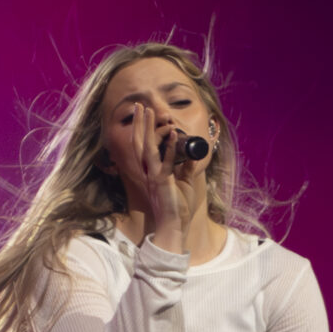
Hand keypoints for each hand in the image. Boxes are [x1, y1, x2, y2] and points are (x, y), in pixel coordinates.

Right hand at [130, 104, 199, 246]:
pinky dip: (169, 147)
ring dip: (149, 129)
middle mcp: (149, 172)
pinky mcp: (163, 182)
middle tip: (139, 105)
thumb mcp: (185, 182)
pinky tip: (172, 133)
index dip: (141, 129)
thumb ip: (187, 166)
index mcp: (152, 171)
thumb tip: (193, 153)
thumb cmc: (178, 207)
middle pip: (139, 143)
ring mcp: (154, 176)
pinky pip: (165, 161)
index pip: (142, 146)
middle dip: (139, 123)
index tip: (143, 113)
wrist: (174, 226)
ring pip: (148, 148)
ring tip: (151, 112)